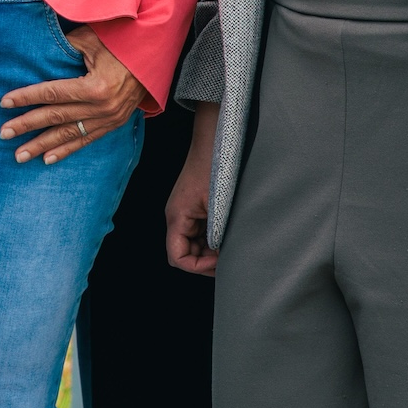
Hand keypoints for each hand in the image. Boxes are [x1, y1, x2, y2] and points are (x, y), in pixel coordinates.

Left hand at [1, 27, 143, 163]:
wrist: (153, 56)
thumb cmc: (120, 42)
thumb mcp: (91, 39)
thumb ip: (65, 46)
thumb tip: (37, 50)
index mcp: (95, 86)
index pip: (53, 94)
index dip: (27, 98)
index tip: (4, 103)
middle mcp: (102, 107)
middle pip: (56, 117)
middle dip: (27, 126)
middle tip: (3, 134)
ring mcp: (109, 119)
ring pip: (69, 135)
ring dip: (42, 146)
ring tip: (20, 155)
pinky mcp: (113, 124)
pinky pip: (86, 140)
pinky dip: (66, 150)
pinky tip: (48, 159)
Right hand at [164, 103, 218, 275]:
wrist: (215, 140)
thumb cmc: (215, 168)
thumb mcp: (218, 208)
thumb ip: (218, 235)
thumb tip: (225, 256)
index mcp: (177, 217)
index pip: (177, 258)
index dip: (197, 266)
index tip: (219, 262)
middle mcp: (177, 217)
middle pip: (184, 253)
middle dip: (205, 260)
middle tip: (229, 258)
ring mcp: (186, 212)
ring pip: (194, 244)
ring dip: (210, 250)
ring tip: (230, 247)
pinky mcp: (195, 207)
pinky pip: (200, 232)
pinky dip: (213, 238)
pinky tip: (228, 235)